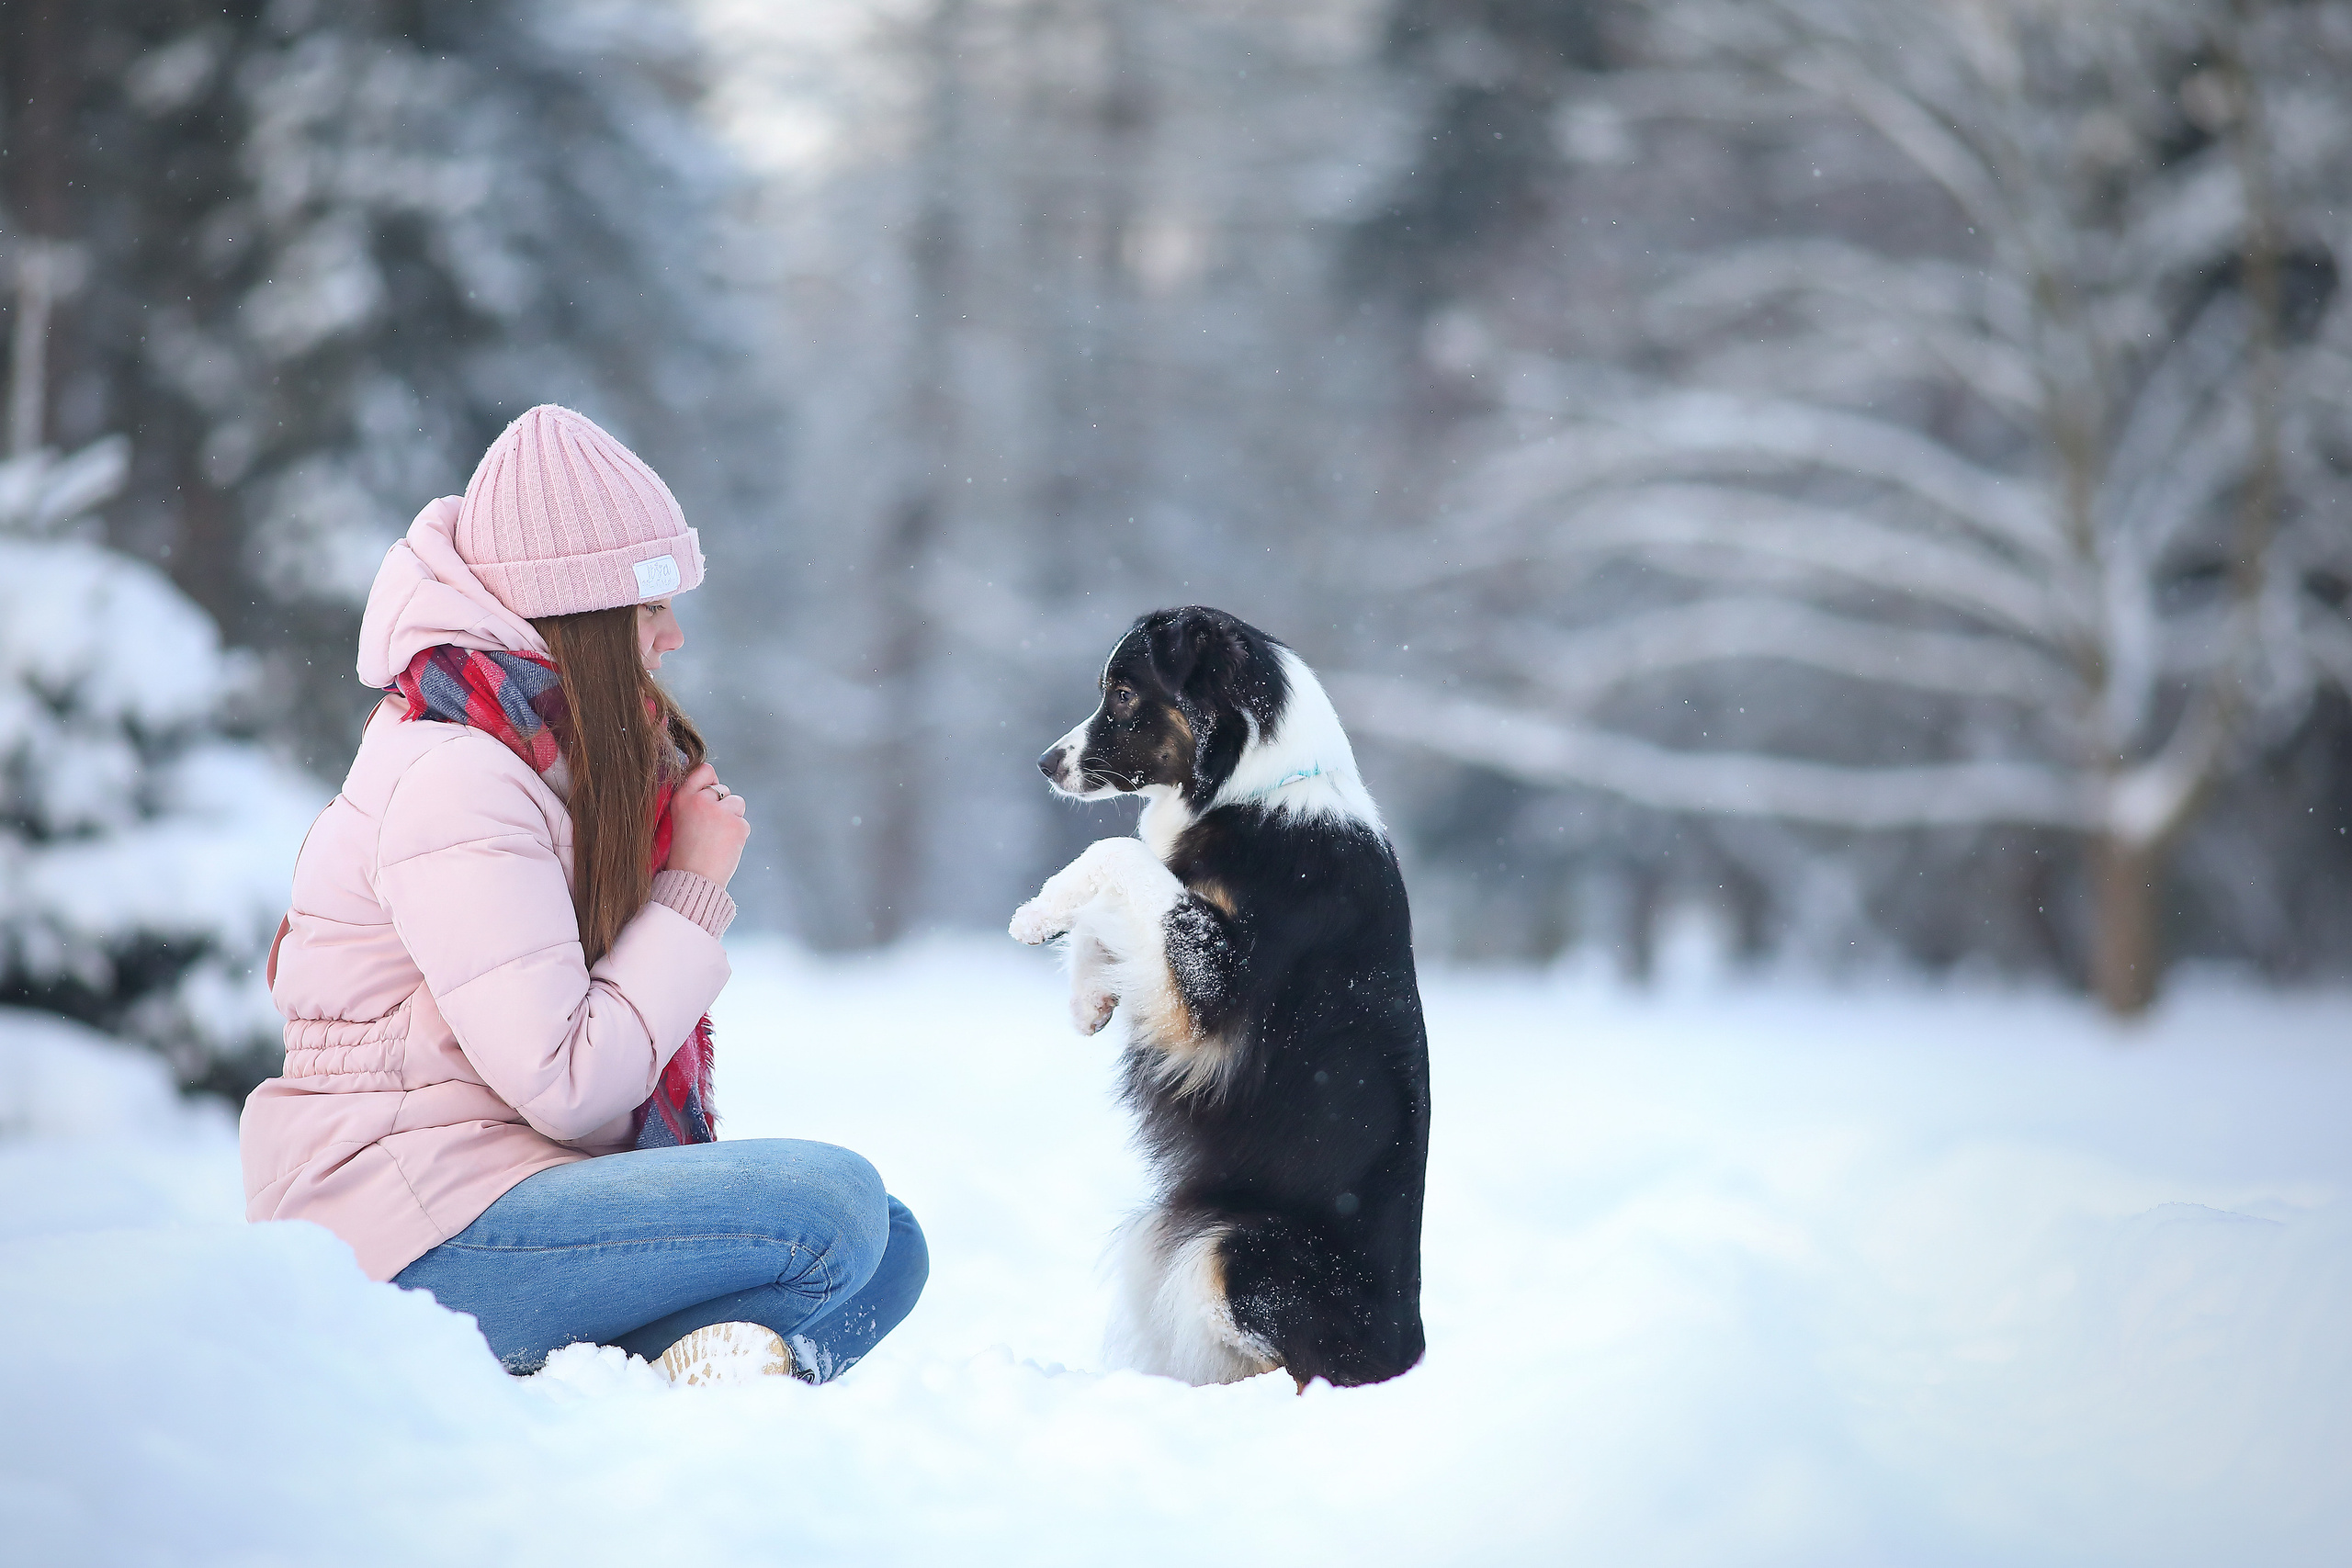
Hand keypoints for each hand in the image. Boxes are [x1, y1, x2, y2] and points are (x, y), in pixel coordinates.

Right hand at [666, 762, 749, 887]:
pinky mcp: (737, 824)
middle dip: (722, 805)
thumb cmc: (683, 856)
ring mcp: (720, 811)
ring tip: (717, 838)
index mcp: (681, 798)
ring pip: (737, 802)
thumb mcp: (677, 821)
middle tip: (711, 828)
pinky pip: (744, 822)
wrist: (692, 881)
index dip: (711, 781)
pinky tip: (724, 847)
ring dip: (732, 817)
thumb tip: (715, 789)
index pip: (704, 770)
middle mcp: (700, 800)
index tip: (710, 793)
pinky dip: (738, 834)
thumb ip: (693, 803)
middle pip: (723, 789)